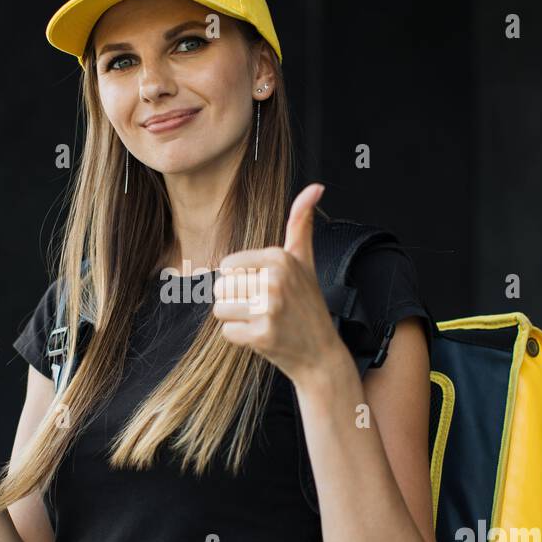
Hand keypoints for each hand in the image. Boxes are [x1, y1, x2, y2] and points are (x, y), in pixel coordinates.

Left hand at [213, 183, 347, 385]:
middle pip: (220, 287)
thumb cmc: (307, 304)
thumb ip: (301, 223)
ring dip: (236, 320)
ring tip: (262, 322)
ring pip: (220, 310)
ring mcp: (270, 309)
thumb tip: (315, 187)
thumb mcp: (305, 261)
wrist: (321, 354)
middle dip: (236, 301)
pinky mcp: (263, 336)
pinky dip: (240, 339)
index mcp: (280, 257)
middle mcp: (275, 279)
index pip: (227, 266)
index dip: (240, 281)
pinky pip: (227, 332)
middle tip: (265, 310)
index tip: (265, 290)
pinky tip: (263, 338)